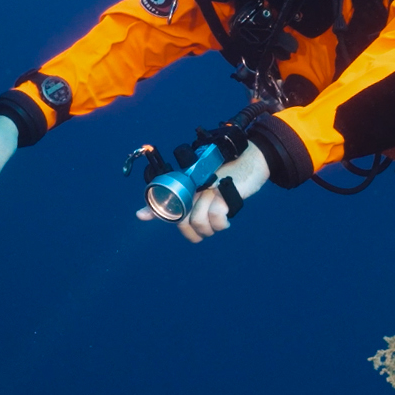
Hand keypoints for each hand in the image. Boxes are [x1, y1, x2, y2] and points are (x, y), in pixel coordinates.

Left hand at [136, 141, 270, 242]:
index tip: (140, 215)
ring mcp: (209, 187)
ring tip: (218, 226)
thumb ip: (197, 199)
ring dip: (209, 229)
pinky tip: (226, 221)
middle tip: (201, 235)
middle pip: (182, 217)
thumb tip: (176, 212)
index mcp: (191, 181)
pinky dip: (221, 224)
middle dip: (191, 233)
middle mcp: (196, 184)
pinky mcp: (224, 191)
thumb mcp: (212, 185)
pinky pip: (216, 217)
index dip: (153, 209)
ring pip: (199, 219)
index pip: (166, 195)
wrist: (254, 159)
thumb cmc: (232, 175)